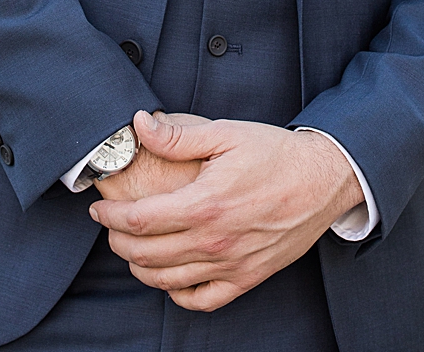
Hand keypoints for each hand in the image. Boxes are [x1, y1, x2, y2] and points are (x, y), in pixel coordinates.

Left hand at [89, 110, 362, 311]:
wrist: (325, 177)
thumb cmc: (277, 153)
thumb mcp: (228, 133)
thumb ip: (179, 135)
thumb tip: (139, 124)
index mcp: (205, 203)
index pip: (138, 220)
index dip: (109, 217)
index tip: (99, 209)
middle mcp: (214, 240)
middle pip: (144, 254)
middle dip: (117, 241)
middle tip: (112, 227)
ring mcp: (231, 263)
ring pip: (166, 280)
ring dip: (139, 267)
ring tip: (133, 249)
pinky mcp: (248, 277)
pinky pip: (201, 299)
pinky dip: (177, 294)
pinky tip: (170, 276)